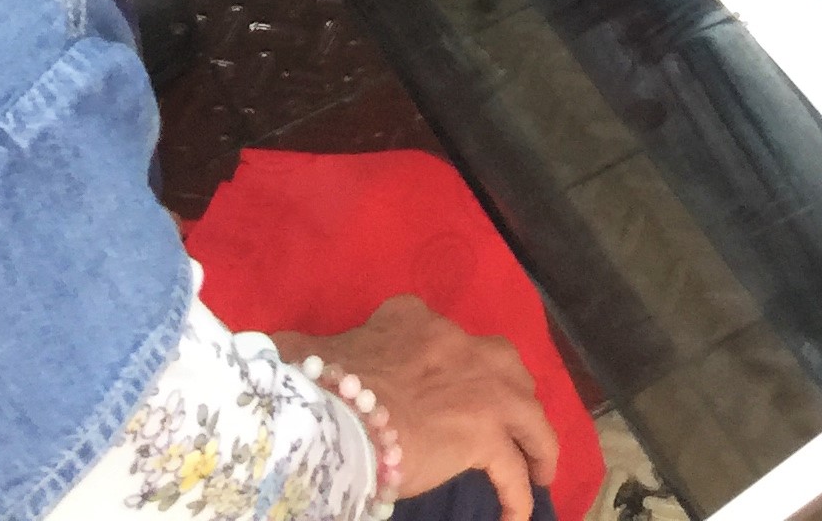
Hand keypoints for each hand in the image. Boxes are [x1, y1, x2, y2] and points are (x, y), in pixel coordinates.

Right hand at [272, 298, 558, 520]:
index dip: (449, 361)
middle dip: (510, 392)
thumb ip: (305, 350)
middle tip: (511, 422)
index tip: (447, 384)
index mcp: (410, 319)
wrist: (333, 413)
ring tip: (540, 470)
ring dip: (537, 441)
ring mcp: (477, 386)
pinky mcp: (483, 432)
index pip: (437, 332)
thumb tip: (282, 353)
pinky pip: (512, 469)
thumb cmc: (314, 384)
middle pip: (501, 363)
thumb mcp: (306, 352)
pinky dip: (518, 493)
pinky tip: (516, 516)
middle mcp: (455, 343)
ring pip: (527, 411)